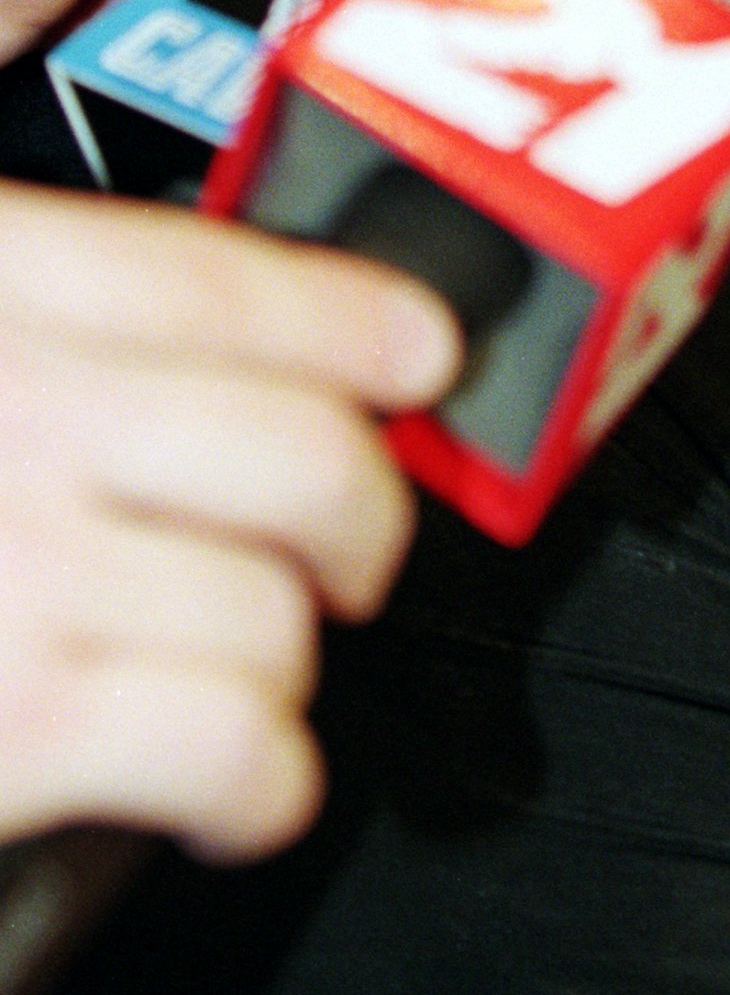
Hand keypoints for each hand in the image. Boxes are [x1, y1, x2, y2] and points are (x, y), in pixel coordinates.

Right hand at [0, 183, 459, 858]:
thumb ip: (43, 284)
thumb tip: (140, 205)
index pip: (220, 282)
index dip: (357, 322)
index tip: (424, 351)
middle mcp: (17, 408)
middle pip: (301, 450)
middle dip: (359, 521)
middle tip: (345, 556)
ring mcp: (18, 569)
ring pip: (276, 608)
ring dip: (280, 665)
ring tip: (223, 680)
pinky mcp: (15, 729)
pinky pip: (230, 742)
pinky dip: (258, 784)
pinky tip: (226, 789)